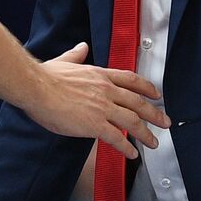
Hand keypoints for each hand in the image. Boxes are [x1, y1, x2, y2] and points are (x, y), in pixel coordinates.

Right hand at [25, 43, 167, 158]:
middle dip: (154, 114)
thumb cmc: (45, 76)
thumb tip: (81, 48)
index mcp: (99, 74)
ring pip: (133, 121)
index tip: (156, 94)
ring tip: (153, 142)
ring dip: (146, 133)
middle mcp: (106, 90)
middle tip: (164, 122)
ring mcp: (102, 108)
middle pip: (138, 103)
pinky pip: (116, 138)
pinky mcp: (94, 124)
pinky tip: (132, 153)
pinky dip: (126, 147)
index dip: (147, 88)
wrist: (36, 87)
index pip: (131, 80)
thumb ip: (76, 55)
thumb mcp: (64, 61)